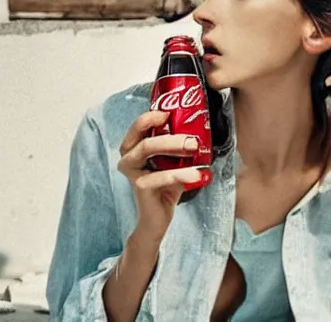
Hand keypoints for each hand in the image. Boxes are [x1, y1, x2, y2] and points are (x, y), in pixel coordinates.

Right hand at [118, 111, 210, 241]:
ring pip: (148, 149)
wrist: (158, 217)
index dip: (151, 116)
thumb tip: (202, 129)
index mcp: (134, 147)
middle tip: (193, 139)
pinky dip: (183, 174)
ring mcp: (132, 172)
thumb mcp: (174, 162)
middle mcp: (128, 157)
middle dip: (170, 134)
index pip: (138, 126)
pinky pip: (161, 175)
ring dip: (174, 146)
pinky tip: (200, 175)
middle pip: (145, 137)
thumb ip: (180, 147)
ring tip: (196, 149)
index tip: (170, 113)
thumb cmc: (167, 186)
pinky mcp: (140, 186)